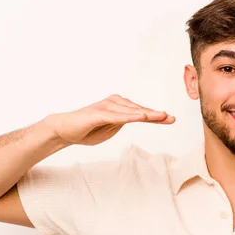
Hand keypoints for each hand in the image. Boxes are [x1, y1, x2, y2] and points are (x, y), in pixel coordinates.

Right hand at [46, 94, 175, 145]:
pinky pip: (116, 115)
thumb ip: (122, 124)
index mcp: (118, 109)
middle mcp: (114, 104)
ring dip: (146, 113)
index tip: (171, 119)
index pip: (140, 113)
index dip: (155, 116)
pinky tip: (141, 117)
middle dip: (155, 114)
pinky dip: (129, 116)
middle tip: (171, 118)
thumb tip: (136, 118)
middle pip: (138, 110)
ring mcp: (106, 107)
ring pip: (130, 111)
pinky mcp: (97, 113)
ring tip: (161, 116)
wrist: (64, 130)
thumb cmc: (87, 130)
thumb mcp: (110, 130)